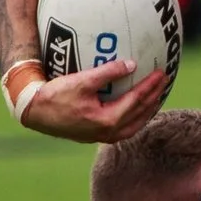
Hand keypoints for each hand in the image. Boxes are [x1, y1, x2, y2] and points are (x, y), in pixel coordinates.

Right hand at [15, 62, 170, 143]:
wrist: (35, 113)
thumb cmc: (56, 95)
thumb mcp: (82, 80)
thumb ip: (108, 72)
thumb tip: (131, 64)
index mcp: (108, 120)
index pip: (137, 101)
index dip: (150, 86)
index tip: (161, 72)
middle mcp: (108, 132)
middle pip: (140, 114)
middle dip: (154, 97)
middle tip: (164, 81)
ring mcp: (103, 136)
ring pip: (134, 125)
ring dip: (147, 110)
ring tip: (156, 96)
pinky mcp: (96, 135)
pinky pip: (125, 127)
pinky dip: (135, 116)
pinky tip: (136, 107)